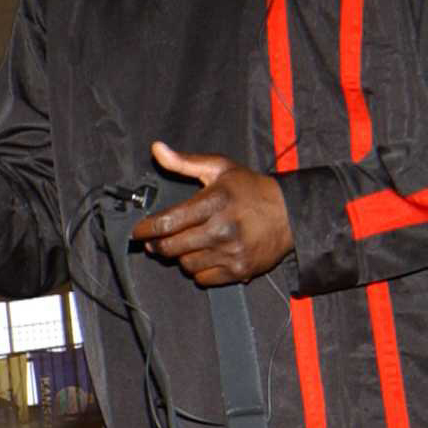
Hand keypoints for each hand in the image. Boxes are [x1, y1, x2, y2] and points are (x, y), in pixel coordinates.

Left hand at [130, 142, 293, 285]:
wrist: (290, 214)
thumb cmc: (251, 189)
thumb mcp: (219, 168)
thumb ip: (184, 161)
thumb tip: (157, 149)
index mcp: (215, 201)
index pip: (168, 222)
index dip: (146, 229)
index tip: (138, 231)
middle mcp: (222, 229)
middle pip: (171, 247)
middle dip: (157, 245)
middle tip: (154, 241)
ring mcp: (231, 252)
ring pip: (185, 264)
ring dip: (180, 257)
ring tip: (186, 244)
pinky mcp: (239, 270)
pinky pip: (203, 278)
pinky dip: (198, 269)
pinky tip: (204, 255)